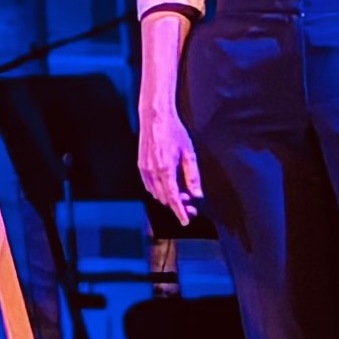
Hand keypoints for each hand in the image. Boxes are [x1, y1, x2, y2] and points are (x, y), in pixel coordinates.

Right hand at [135, 105, 201, 225]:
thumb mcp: (189, 153)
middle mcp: (152, 172)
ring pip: (156, 194)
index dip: (180, 212)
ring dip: (169, 198)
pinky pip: (149, 186)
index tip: (186, 221)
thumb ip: (192, 176)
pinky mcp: (141, 166)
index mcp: (165, 170)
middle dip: (177, 205)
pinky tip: (170, 186)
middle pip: (164, 198)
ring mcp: (144, 170)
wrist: (155, 117)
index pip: (173, 198)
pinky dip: (160, 191)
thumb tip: (197, 195)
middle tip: (191, 206)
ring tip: (183, 195)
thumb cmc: (173, 132)